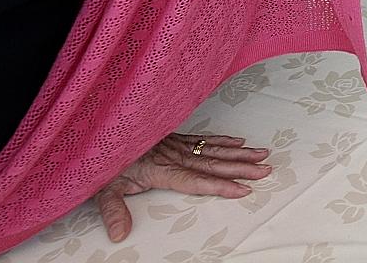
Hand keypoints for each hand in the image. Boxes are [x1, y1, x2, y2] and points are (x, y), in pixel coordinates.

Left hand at [94, 133, 271, 241]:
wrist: (102, 131)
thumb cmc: (103, 162)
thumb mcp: (102, 189)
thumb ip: (113, 211)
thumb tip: (119, 234)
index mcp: (162, 169)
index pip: (196, 180)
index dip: (220, 185)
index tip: (242, 189)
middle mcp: (175, 155)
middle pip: (213, 163)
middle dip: (241, 167)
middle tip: (265, 170)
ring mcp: (177, 144)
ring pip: (214, 149)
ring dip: (239, 152)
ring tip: (262, 154)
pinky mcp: (176, 137)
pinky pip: (204, 138)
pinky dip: (223, 139)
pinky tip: (238, 140)